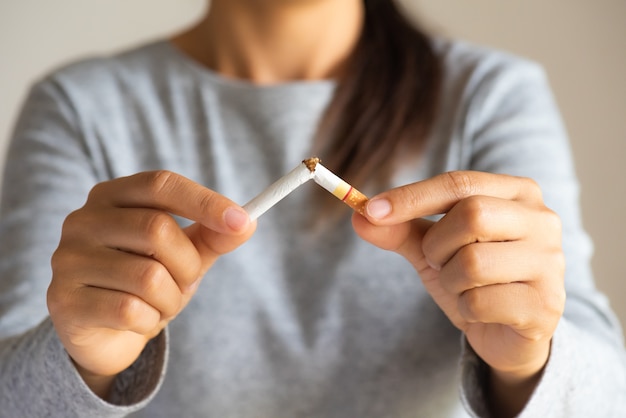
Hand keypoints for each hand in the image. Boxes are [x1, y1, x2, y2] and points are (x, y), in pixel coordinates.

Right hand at [47, 171, 255, 396]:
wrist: (105, 333)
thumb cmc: (147, 282)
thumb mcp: (185, 254)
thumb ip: (214, 236)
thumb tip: (247, 222)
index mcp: (112, 196)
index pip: (161, 184)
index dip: (204, 202)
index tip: (243, 221)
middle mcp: (83, 220)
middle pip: (158, 229)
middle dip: (189, 265)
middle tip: (188, 282)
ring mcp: (68, 259)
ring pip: (148, 276)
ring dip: (171, 299)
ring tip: (161, 305)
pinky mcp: (64, 300)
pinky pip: (130, 310)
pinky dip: (150, 321)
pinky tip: (140, 321)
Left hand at [352, 171, 564, 414]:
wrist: (507, 332)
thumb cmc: (473, 277)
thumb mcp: (433, 247)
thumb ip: (400, 228)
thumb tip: (359, 216)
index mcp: (518, 193)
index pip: (459, 183)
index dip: (412, 196)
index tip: (371, 210)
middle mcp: (542, 221)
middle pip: (472, 215)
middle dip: (438, 245)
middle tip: (440, 262)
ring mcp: (549, 264)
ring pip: (472, 262)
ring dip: (450, 280)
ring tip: (465, 287)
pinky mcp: (544, 305)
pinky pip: (480, 302)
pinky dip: (465, 309)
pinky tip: (481, 311)